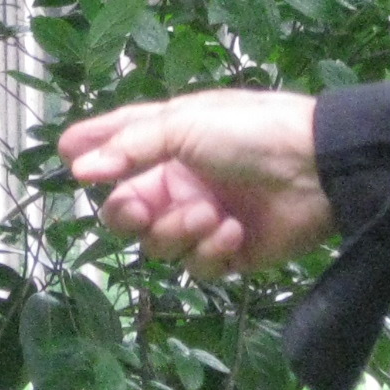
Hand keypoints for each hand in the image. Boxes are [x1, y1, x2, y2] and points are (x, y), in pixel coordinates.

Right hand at [61, 91, 331, 274]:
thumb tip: (78, 167)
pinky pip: (199, 266)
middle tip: (142, 208)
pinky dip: (212, 250)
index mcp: (168, 146)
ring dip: (178, 232)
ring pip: (159, 245)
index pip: (117, 154)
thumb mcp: (185, 124)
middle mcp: (180, 184)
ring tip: (210, 215)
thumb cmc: (251, 131)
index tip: (71, 163)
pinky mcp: (229, 254)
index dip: (92, 158)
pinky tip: (234, 231)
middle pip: (127, 215)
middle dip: (129, 214)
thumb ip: (130, 146)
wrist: (317, 168)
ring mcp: (203, 221)